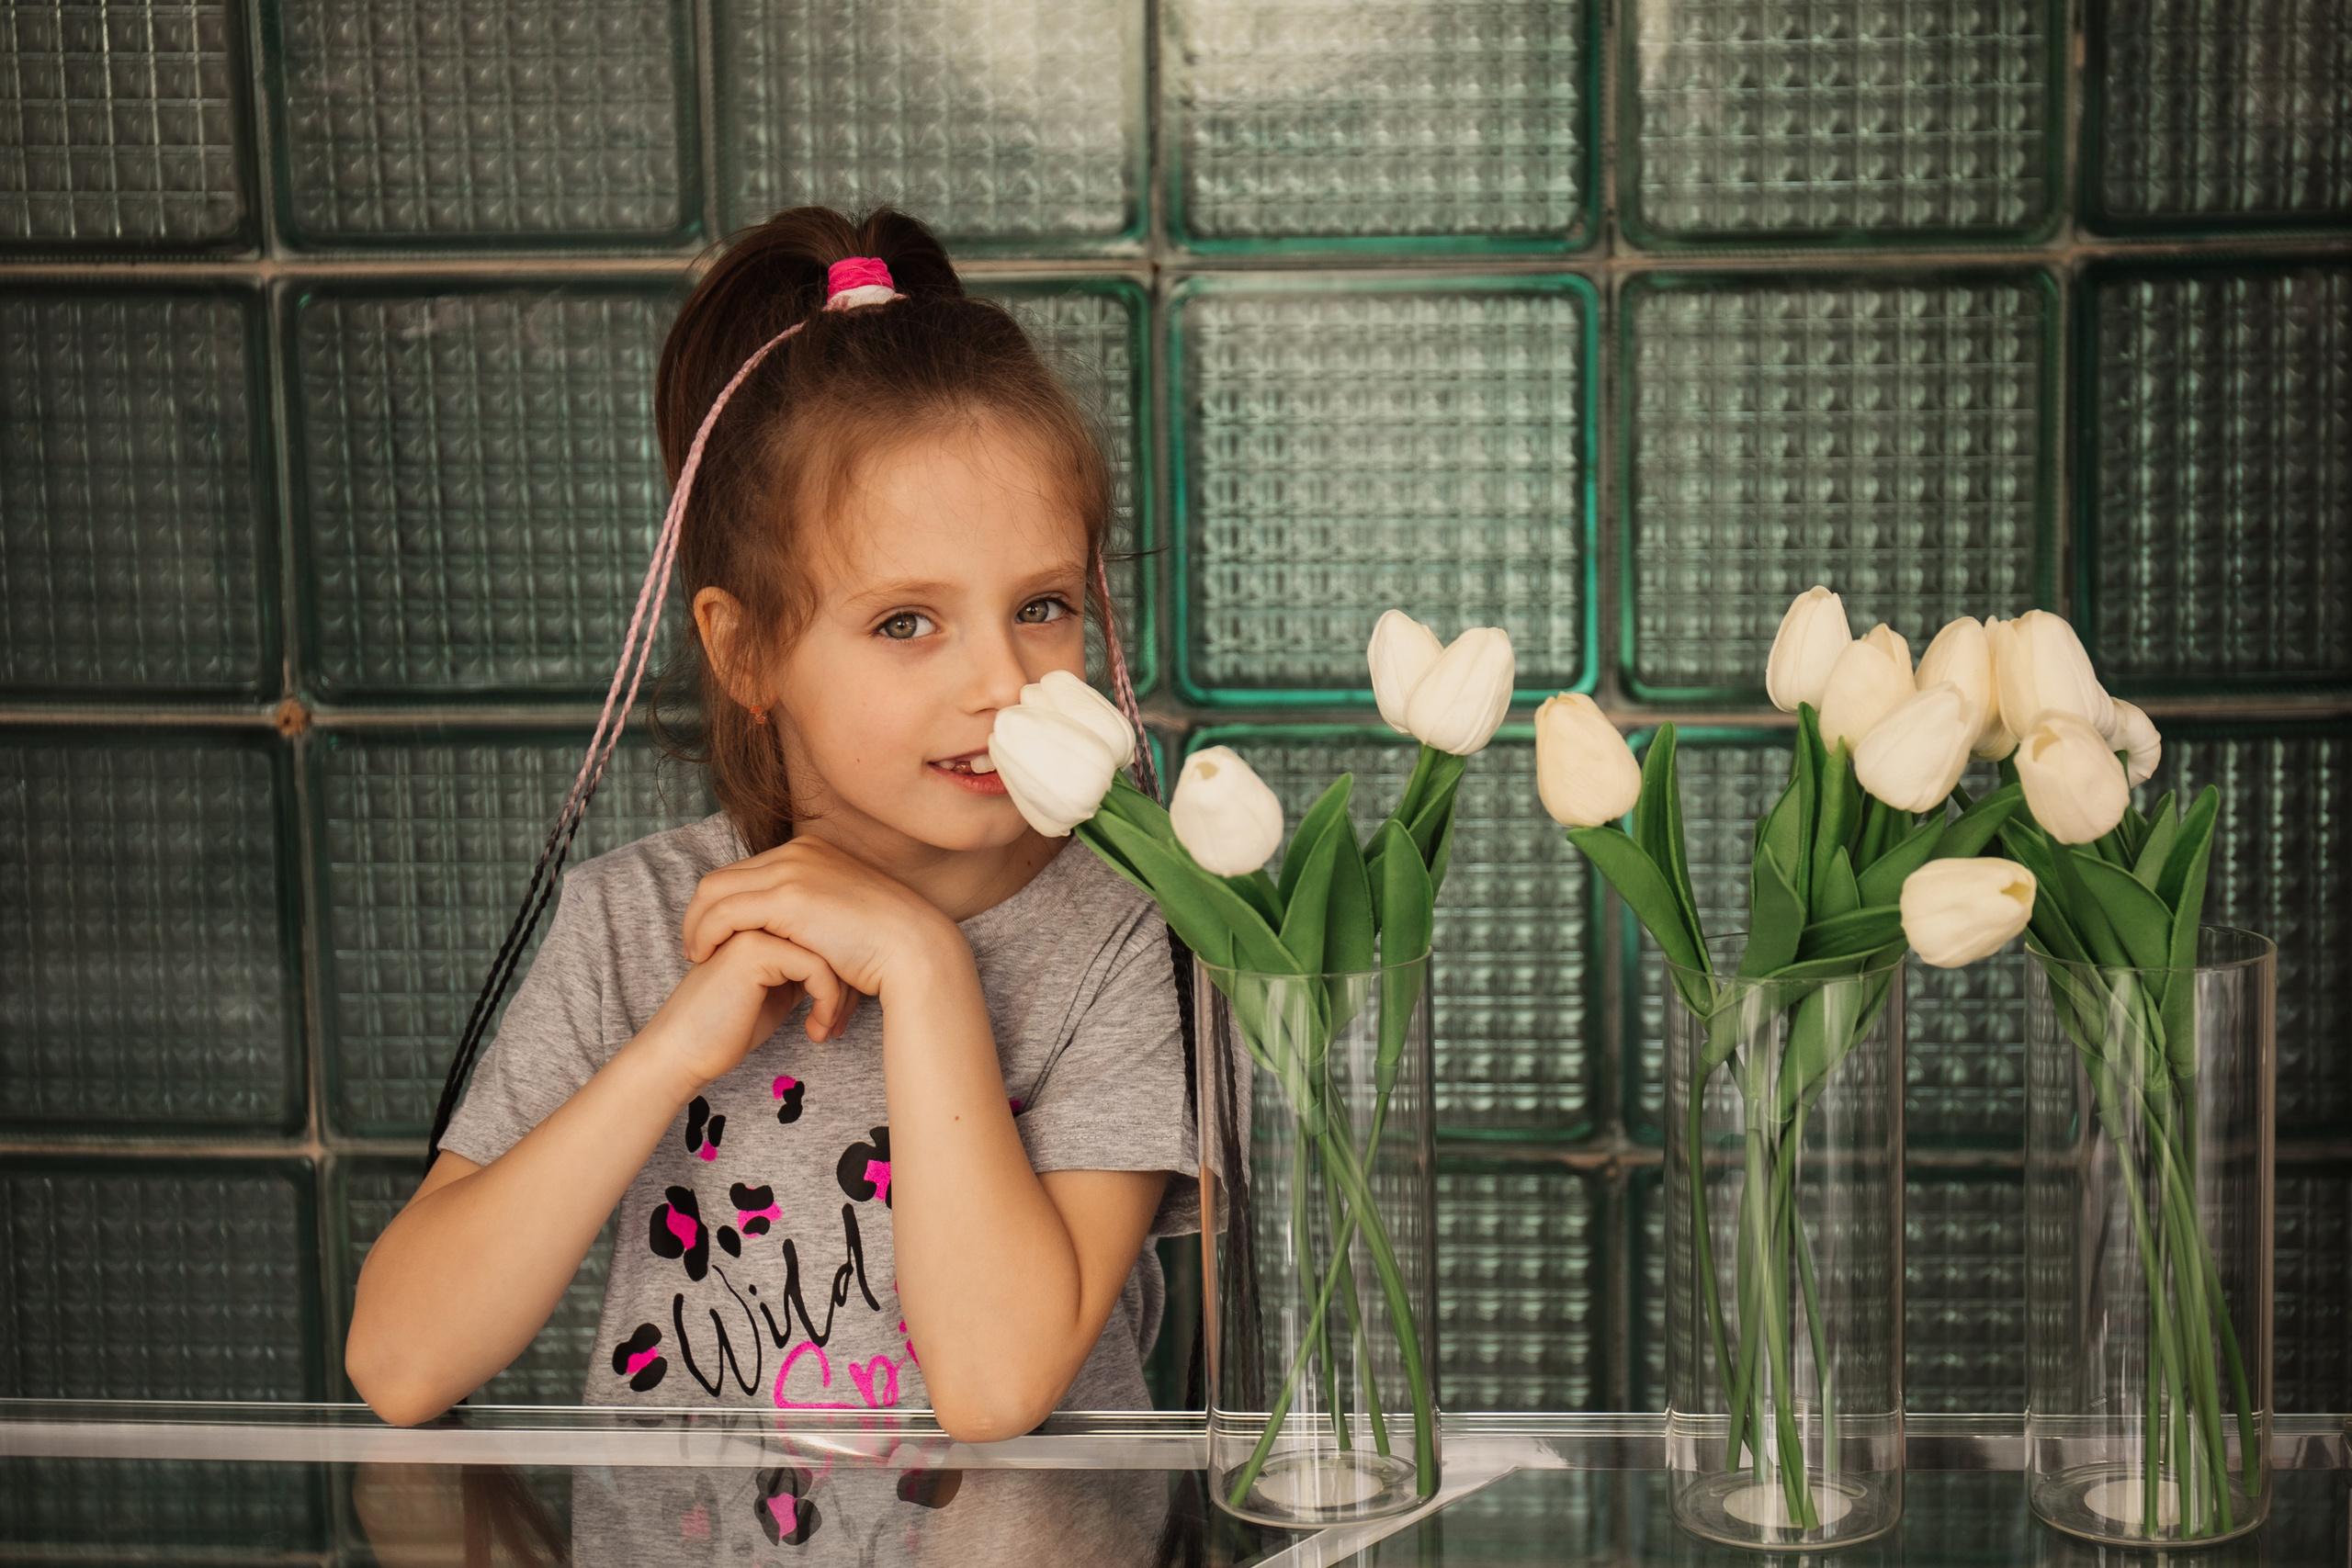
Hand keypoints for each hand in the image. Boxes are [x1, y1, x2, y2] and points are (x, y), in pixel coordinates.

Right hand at [639, 929, 853, 1094]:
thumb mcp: (778, 990)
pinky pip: (816, 967)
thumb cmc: (727, 1027)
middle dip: (847, 981)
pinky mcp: (754, 949)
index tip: (842, 1012)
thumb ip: (803, 966)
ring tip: (827, 1028)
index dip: (842, 971)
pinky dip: (826, 1002)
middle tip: (841, 1021)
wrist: (682, 1053)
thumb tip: (845, 962)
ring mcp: (751, 926)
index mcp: (759, 920)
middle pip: (828, 935)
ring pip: (827, 950)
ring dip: (838, 995)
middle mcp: (754, 914)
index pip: (821, 931)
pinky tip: (815, 1031)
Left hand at [680, 836, 966, 1009]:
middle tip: (695, 948)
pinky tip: (705, 956)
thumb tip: (798, 932)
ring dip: (696, 925)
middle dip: (699, 914)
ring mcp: (792, 870)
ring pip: (714, 892)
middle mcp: (799, 852)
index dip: (721, 904)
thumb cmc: (886, 945)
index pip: (745, 871)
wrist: (915, 948)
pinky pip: (723, 912)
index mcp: (812, 850)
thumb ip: (814, 912)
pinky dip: (704, 933)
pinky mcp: (786, 897)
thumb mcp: (844, 915)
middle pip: (722, 876)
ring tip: (696, 956)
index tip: (715, 936)